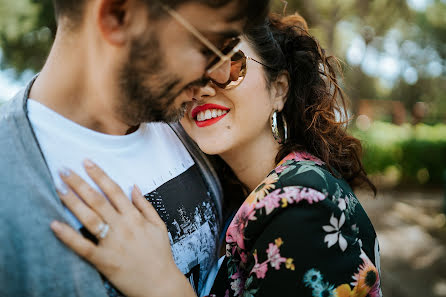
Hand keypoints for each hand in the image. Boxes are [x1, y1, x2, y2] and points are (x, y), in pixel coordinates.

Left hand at [51, 159, 195, 296]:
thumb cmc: (160, 255)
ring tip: (59, 188)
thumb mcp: (159, 226)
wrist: (160, 284)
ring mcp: (112, 244)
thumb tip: (133, 186)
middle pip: (98, 200)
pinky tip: (54, 224)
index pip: (114, 190)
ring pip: (89, 219)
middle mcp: (122, 227)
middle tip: (64, 170)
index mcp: (135, 218)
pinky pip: (83, 247)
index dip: (99, 175)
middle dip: (80, 183)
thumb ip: (145, 205)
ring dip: (73, 202)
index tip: (86, 162)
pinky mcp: (104, 261)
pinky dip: (68, 236)